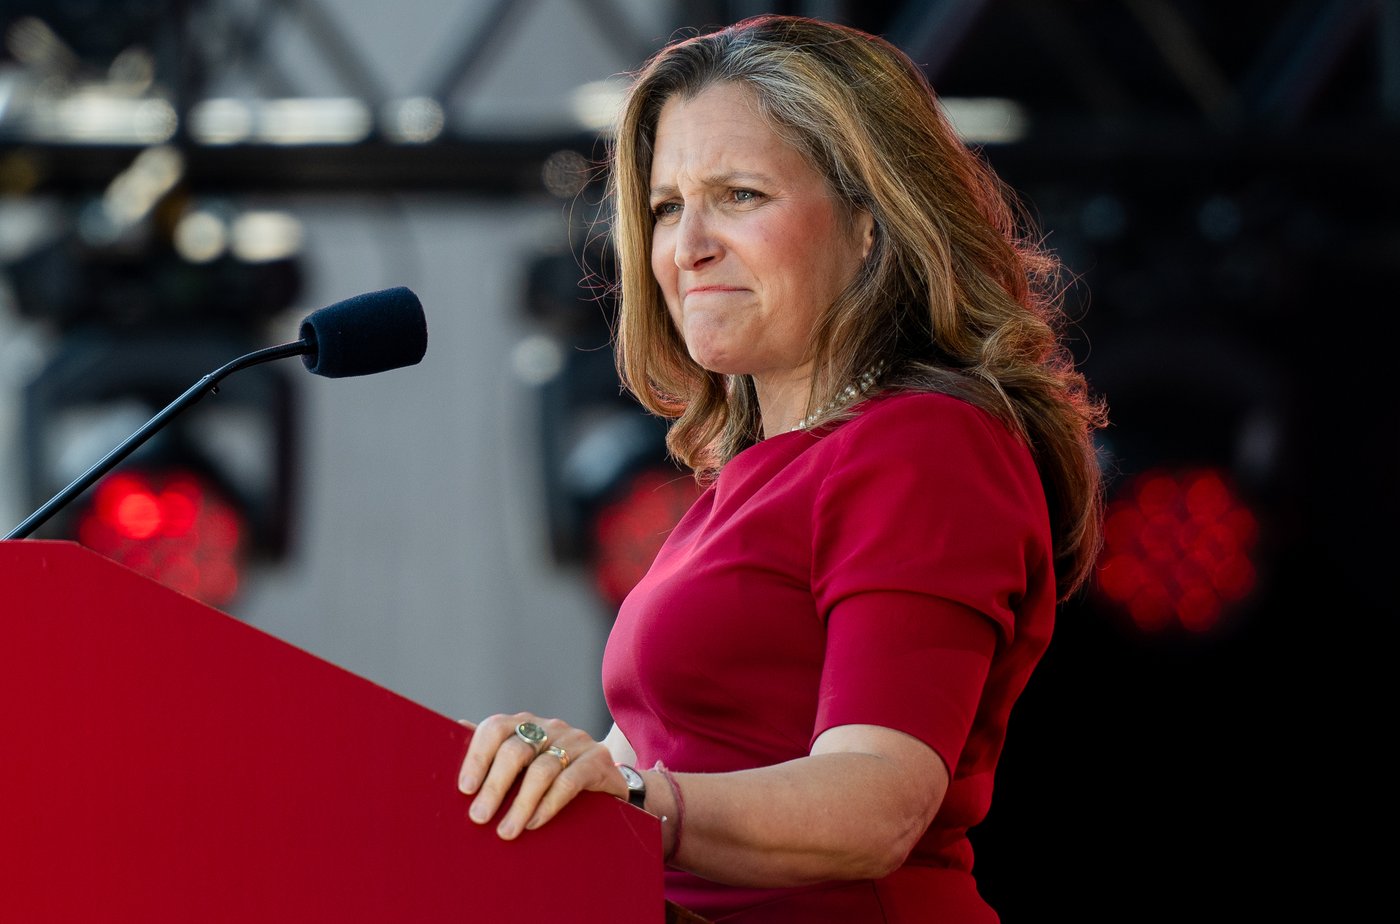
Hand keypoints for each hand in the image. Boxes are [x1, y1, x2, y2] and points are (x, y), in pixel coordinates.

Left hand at [457, 712, 627, 839]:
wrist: (606, 781)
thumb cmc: (554, 773)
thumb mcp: (524, 762)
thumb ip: (493, 749)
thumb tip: (453, 729)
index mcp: (526, 724)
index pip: (495, 728)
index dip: (477, 756)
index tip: (465, 788)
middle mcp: (550, 727)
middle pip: (516, 749)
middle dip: (495, 786)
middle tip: (479, 817)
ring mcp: (576, 741)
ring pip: (542, 769)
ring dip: (520, 804)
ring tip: (506, 831)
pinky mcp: (598, 761)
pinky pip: (569, 781)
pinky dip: (548, 804)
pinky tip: (534, 823)